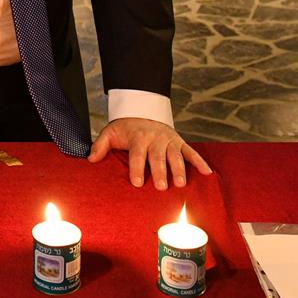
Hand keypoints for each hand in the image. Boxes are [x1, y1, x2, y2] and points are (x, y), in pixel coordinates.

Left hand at [88, 118, 210, 189]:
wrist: (142, 110)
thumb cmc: (126, 127)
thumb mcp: (110, 132)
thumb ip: (101, 145)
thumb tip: (91, 159)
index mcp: (138, 138)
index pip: (137, 155)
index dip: (136, 168)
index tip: (137, 182)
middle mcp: (155, 139)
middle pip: (158, 157)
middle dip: (160, 171)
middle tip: (162, 187)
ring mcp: (169, 140)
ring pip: (175, 155)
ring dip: (179, 169)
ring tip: (180, 184)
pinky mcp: (179, 141)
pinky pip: (190, 151)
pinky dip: (199, 161)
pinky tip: (207, 172)